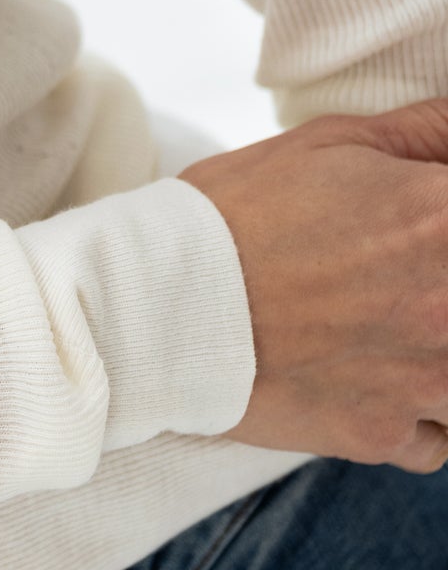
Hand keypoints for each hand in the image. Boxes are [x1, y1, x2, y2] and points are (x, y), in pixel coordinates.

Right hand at [181, 97, 447, 471]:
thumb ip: (423, 132)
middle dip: (441, 285)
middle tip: (396, 275)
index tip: (428, 222)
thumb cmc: (234, 214)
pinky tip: (375, 379)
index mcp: (447, 219)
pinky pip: (441, 437)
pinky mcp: (387, 433)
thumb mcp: (328, 144)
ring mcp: (428, 378)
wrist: (151, 304)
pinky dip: (420, 415)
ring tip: (392, 331)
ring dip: (443, 354)